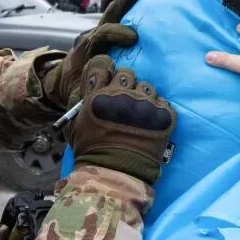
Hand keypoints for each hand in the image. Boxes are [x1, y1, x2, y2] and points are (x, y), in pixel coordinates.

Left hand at [44, 0, 144, 107]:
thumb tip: (100, 101)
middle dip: (124, 0)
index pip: (100, 36)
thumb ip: (86, 99)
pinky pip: (118, 17)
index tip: (133, 37)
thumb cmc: (70, 90)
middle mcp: (91, 37)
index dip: (115, 34)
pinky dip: (129, 5)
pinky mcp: (105, 34)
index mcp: (85, 50)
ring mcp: (98, 33)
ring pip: (113, 12)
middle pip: (108, 15)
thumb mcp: (76, 97)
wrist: (58, 81)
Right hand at [70, 56, 174, 184]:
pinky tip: (151, 122)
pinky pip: (162, 101)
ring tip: (139, 113)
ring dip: (142, 96)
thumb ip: (83, 102)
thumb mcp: (76, 125)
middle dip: (125, 84)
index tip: (108, 79)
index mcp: (97, 95)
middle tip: (124, 99)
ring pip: (146, 86)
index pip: (102, 64)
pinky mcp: (162, 115)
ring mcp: (144, 104)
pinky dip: (157, 110)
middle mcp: (121, 95)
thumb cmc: (92, 153)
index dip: (105, 70)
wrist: (116, 175)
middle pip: (127, 73)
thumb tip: (93, 87)